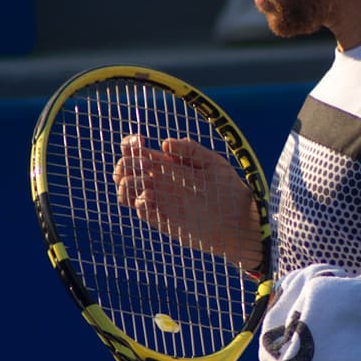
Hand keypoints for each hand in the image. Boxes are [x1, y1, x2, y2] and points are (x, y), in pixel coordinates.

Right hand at [113, 135, 263, 269]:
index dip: (129, 144)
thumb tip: (164, 144)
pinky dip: (139, 201)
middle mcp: (158, 181)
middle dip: (127, 162)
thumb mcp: (211, 162)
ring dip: (127, 182)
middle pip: (123, 170)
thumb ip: (190, 149)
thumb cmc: (227, 188)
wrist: (237, 220)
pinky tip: (152, 195)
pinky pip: (140, 209)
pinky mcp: (162, 220)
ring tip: (148, 180)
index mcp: (166, 164)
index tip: (140, 141)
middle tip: (147, 164)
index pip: (135, 151)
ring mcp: (159, 201)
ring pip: (125, 191)